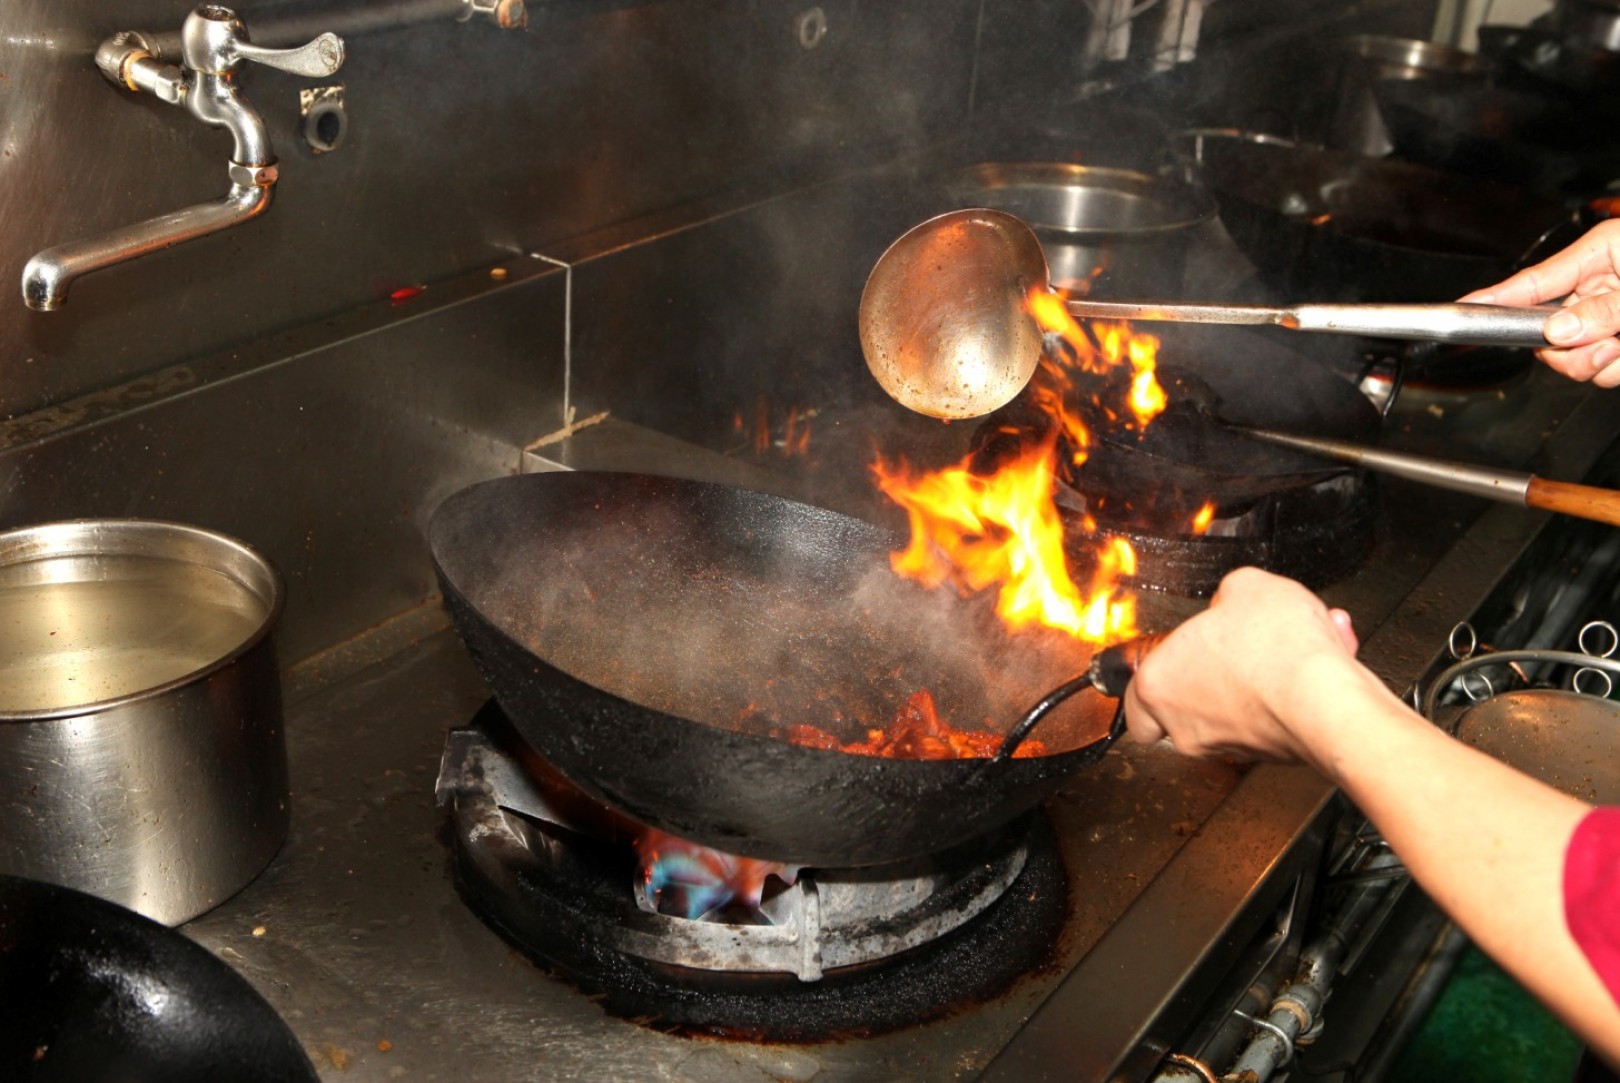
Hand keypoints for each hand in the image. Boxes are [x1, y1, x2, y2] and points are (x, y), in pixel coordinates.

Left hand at [1122, 567, 1361, 770]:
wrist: (1327, 701)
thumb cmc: (1277, 651)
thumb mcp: (1246, 586)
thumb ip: (1228, 595)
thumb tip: (1235, 602)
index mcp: (1159, 683)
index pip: (1136, 696)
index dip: (1160, 672)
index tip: (1177, 658)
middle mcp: (1184, 725)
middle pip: (1186, 703)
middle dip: (1217, 674)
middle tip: (1238, 650)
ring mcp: (1225, 746)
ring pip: (1236, 710)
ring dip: (1265, 676)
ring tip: (1295, 646)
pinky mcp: (1268, 757)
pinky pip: (1276, 718)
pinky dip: (1294, 692)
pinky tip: (1319, 663)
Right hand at [1461, 219, 1619, 386]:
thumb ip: (1604, 308)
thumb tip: (1558, 330)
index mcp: (1599, 255)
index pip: (1533, 280)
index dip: (1494, 297)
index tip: (1460, 308)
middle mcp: (1600, 286)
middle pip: (1548, 331)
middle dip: (1567, 351)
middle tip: (1601, 349)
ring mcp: (1610, 315)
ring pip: (1573, 356)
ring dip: (1595, 363)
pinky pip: (1602, 368)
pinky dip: (1614, 370)